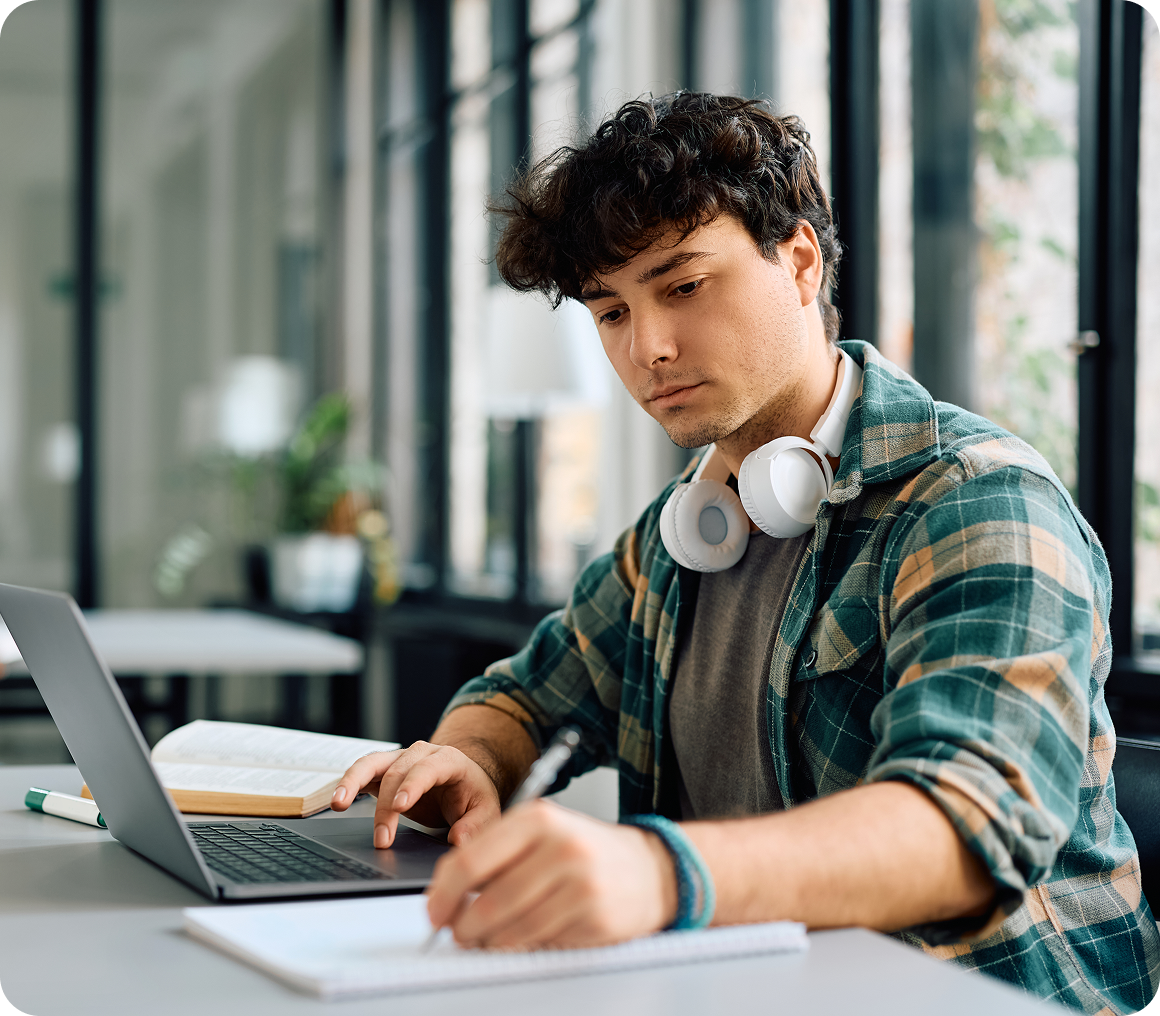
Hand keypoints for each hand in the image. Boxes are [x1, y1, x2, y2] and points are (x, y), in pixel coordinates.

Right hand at [330, 741, 501, 848]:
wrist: (464, 782)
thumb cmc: (473, 796)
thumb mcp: (486, 811)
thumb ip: (476, 825)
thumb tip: (459, 840)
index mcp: (449, 760)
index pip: (428, 768)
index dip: (413, 785)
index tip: (400, 806)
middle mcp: (422, 753)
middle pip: (397, 772)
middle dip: (386, 806)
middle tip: (382, 839)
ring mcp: (401, 759)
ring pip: (372, 763)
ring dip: (354, 783)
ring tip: (339, 804)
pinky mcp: (385, 770)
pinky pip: (363, 771)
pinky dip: (348, 783)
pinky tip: (338, 801)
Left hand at [425, 800, 678, 949]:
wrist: (651, 869)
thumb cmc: (587, 851)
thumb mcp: (543, 833)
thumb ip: (496, 853)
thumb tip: (447, 890)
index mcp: (539, 818)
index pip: (470, 860)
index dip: (443, 893)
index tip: (434, 910)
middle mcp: (560, 846)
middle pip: (487, 901)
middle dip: (462, 925)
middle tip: (457, 932)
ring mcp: (580, 883)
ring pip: (510, 928)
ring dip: (488, 941)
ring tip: (486, 937)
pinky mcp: (594, 917)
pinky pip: (539, 941)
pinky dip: (522, 945)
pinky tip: (524, 935)